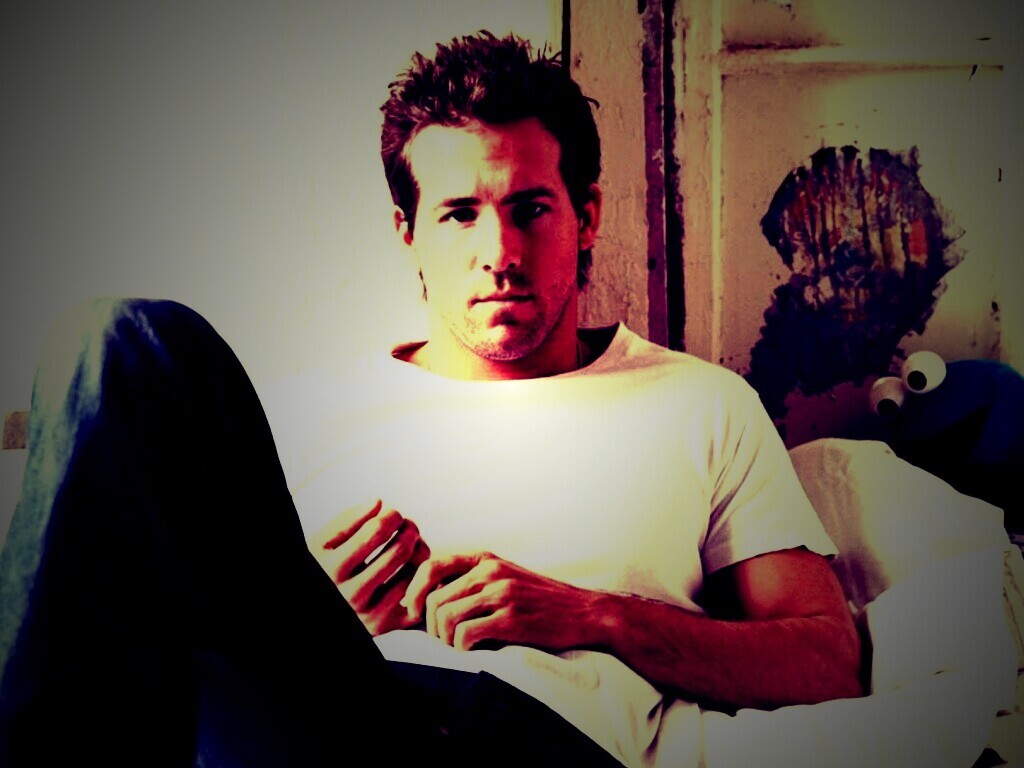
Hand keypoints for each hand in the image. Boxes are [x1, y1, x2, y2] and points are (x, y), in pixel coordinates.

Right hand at [311, 499, 429, 635]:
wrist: (324, 607)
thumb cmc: (324, 567)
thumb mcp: (322, 542)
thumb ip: (347, 520)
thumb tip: (379, 503)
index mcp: (333, 568)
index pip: (376, 530)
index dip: (392, 515)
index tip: (392, 513)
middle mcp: (352, 595)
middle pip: (400, 550)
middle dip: (410, 529)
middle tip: (409, 526)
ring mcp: (371, 613)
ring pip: (414, 572)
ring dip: (420, 550)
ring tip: (412, 543)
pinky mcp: (387, 625)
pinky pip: (418, 595)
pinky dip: (421, 578)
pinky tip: (413, 567)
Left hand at [404, 552, 599, 651]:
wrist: (585, 612)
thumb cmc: (542, 600)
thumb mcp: (507, 575)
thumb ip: (475, 579)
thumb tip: (431, 596)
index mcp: (486, 559)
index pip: (432, 566)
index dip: (414, 591)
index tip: (414, 611)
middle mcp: (491, 571)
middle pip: (434, 598)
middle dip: (430, 625)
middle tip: (442, 639)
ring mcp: (501, 594)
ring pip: (445, 617)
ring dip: (444, 639)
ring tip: (458, 646)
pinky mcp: (510, 620)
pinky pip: (464, 635)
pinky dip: (461, 648)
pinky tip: (473, 650)